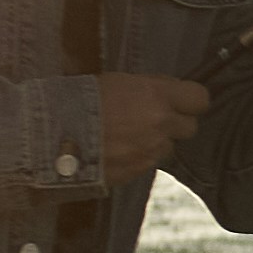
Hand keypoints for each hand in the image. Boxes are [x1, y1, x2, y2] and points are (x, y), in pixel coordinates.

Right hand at [87, 74, 214, 184]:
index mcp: (156, 96)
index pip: (200, 98)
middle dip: (176, 122)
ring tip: (128, 134)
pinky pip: (149, 162)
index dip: (192, 99)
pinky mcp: (138, 171)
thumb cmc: (79, 102)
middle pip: (190, 127)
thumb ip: (150, 88)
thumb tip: (168, 91)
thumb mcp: (118, 81)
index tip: (184, 99)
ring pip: (169, 147)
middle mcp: (159, 124)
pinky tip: (118, 148)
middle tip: (155, 117)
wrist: (52, 136)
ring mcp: (150, 150)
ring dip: (156, 141)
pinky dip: (139, 156)